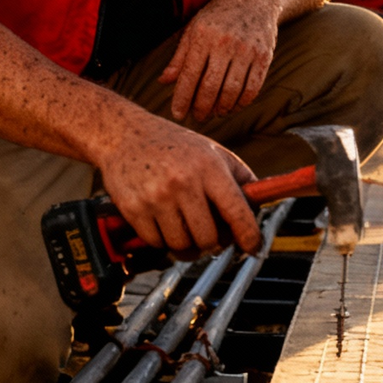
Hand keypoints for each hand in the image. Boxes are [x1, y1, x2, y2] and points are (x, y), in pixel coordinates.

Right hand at [97, 110, 259, 253]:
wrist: (124, 135)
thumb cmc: (172, 144)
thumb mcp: (212, 151)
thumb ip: (240, 178)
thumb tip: (258, 209)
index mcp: (208, 167)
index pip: (236, 211)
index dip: (248, 236)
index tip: (252, 247)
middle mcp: (183, 182)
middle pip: (208, 238)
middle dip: (213, 242)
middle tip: (211, 234)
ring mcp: (156, 197)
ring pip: (182, 245)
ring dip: (187, 243)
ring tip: (185, 226)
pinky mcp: (134, 209)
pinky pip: (157, 243)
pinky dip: (163, 240)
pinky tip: (164, 221)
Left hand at [159, 0, 280, 120]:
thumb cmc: (219, 15)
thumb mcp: (194, 29)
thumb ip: (180, 57)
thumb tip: (163, 81)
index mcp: (203, 37)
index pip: (189, 75)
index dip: (182, 99)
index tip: (178, 114)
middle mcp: (224, 44)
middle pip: (210, 87)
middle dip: (201, 108)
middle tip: (197, 117)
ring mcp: (246, 51)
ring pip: (232, 91)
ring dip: (222, 108)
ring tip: (215, 112)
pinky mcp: (264, 56)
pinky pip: (252, 88)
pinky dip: (242, 102)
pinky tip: (234, 105)